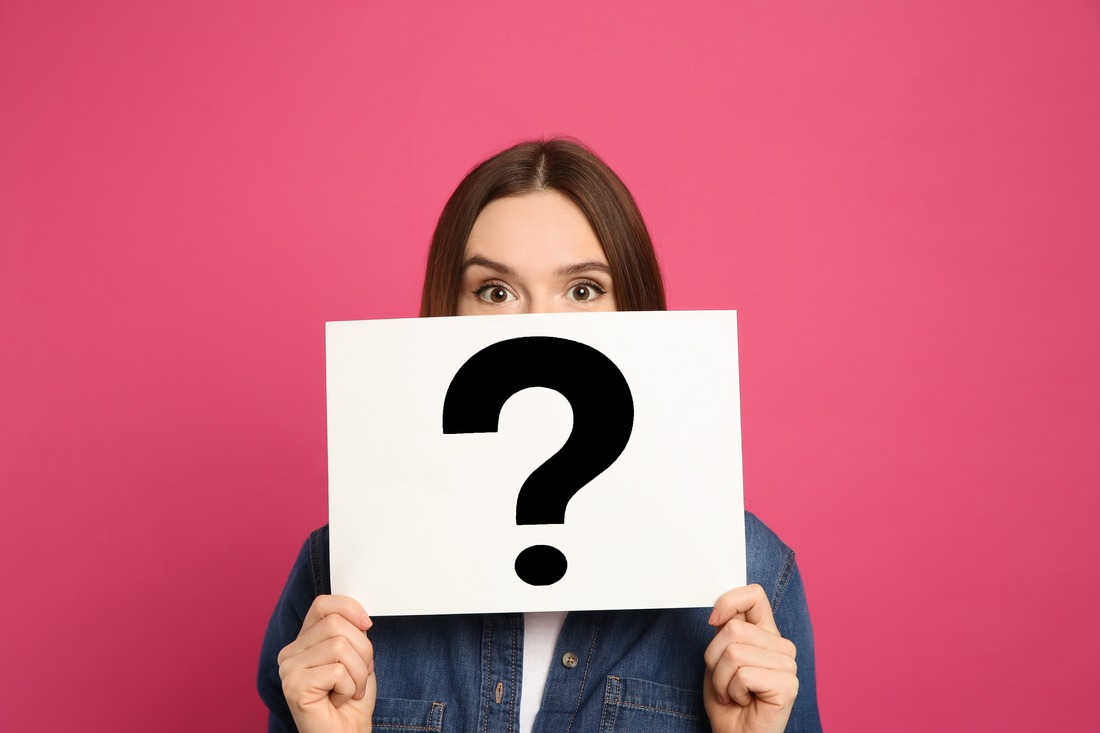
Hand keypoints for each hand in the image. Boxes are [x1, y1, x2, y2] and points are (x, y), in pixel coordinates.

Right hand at [278, 595, 375, 732]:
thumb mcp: (357, 656)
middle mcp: (290, 652)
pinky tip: (339, 699)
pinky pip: (337, 671)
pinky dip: (349, 687)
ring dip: (358, 672)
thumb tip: (358, 615)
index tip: (367, 624)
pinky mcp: (294, 686)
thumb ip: (353, 632)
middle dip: (362, 650)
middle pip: (336, 624)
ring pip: (339, 646)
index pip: (323, 604)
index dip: (349, 608)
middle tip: (360, 675)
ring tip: (349, 690)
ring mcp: (289, 669)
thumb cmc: (351, 699)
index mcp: (304, 641)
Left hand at [703, 585, 798, 732]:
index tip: (713, 620)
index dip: (729, 601)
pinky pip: (743, 675)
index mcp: (766, 633)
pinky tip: (744, 700)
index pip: (754, 595)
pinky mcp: (788, 684)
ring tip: (733, 692)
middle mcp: (781, 645)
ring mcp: (788, 665)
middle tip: (724, 679)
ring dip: (721, 679)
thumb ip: (725, 629)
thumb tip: (720, 609)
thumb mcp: (718, 657)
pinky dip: (732, 691)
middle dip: (714, 658)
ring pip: (734, 653)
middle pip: (733, 628)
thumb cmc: (727, 699)